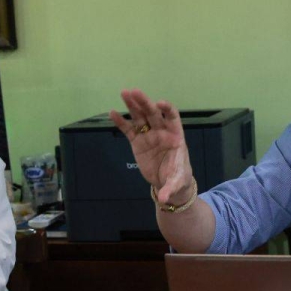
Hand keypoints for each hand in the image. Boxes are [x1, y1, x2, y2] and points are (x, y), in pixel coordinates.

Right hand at [109, 89, 195, 206]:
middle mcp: (161, 132)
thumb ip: (170, 188)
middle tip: (134, 92)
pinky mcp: (138, 143)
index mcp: (175, 135)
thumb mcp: (177, 183)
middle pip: (153, 113)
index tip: (159, 104)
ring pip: (140, 118)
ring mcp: (148, 136)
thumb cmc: (178, 178)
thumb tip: (163, 198)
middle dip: (144, 102)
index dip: (167, 109)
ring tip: (124, 94)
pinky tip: (112, 113)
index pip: (172, 117)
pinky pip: (129, 130)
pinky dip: (121, 122)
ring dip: (132, 106)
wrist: (168, 184)